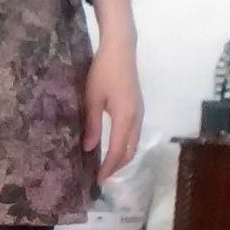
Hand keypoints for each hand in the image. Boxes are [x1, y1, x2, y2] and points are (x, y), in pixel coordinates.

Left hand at [82, 41, 143, 183]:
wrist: (121, 49)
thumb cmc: (103, 72)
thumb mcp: (92, 99)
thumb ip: (92, 125)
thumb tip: (89, 149)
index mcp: (125, 118)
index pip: (118, 150)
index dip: (109, 167)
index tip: (98, 180)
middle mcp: (137, 118)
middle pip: (130, 151)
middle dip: (117, 166)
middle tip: (102, 177)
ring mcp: (140, 113)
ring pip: (134, 143)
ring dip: (122, 157)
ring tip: (107, 166)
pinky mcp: (138, 108)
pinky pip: (134, 134)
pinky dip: (125, 146)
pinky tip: (114, 147)